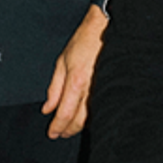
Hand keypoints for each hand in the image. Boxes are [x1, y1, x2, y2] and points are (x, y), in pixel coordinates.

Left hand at [41, 3, 108, 139]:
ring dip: (82, 125)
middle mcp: (92, 88)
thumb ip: (54, 88)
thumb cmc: (85, 41)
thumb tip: (47, 108)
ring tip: (72, 127)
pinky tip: (90, 117)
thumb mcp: (62, 61)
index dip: (57, 127)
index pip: (65, 113)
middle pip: (80, 120)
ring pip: (94, 117)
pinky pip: (104, 107)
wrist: (108, 28)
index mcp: (77, 81)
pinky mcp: (115, 86)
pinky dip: (95, 115)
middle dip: (68, 130)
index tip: (52, 133)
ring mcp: (106, 89)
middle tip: (61, 133)